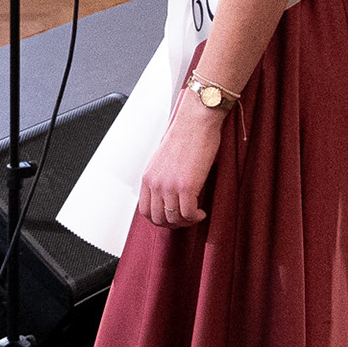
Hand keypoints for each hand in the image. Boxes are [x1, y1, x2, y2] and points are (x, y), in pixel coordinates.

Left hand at [138, 93, 220, 228]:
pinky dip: (196, 217)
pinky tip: (202, 212)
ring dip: (186, 222)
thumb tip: (169, 196)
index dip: (159, 219)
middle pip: (158, 219)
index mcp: (148, 177)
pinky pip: (188, 213)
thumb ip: (162, 178)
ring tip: (196, 215)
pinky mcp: (186, 186)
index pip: (145, 211)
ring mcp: (169, 185)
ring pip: (174, 219)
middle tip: (186, 220)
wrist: (196, 122)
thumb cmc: (185, 136)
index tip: (172, 217)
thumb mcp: (164, 160)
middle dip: (173, 224)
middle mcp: (155, 183)